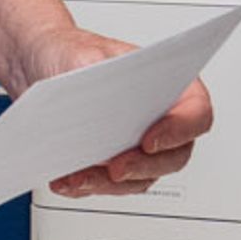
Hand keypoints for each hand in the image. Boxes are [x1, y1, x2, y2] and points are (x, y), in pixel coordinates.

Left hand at [7, 29, 214, 199]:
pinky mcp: (111, 165)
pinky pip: (107, 185)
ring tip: (78, 177)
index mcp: (169, 86)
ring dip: (109, 183)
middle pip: (173, 156)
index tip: (149, 140)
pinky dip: (86, 186)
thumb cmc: (75, 54)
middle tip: (116, 168)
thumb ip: (96, 72)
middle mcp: (160, 121)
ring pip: (140, 178)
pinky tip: (64, 180)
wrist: (45, 66)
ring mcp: (138, 147)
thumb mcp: (83, 53)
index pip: (195, 113)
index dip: (179, 130)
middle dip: (143, 167)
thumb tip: (106, 101)